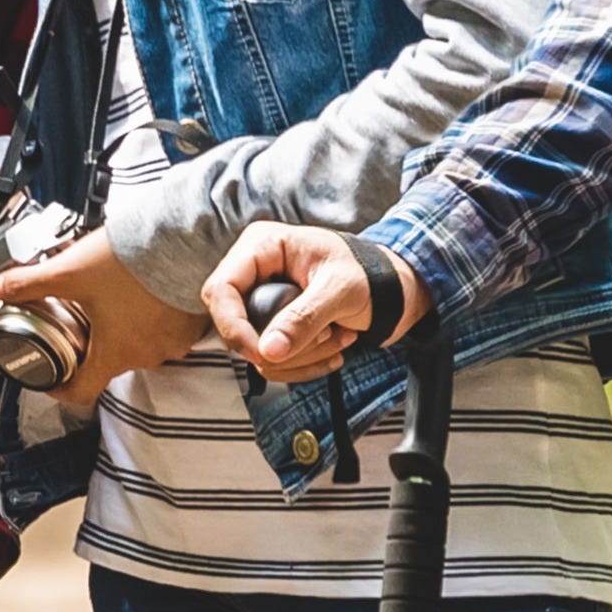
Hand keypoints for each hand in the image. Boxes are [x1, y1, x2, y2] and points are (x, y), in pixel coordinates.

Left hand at [0, 230, 200, 405]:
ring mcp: (172, 344)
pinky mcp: (190, 326)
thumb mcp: (69, 272)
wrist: (183, 239)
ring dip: (123, 329)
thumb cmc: (130, 262)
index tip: (50, 374)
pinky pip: (165, 331)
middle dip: (91, 345)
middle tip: (77, 321)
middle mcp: (145, 357)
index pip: (80, 392)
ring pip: (138, 345)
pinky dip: (151, 318)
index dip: (59, 387)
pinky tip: (142, 293)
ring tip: (110, 300)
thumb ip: (28, 284)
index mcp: (113, 354)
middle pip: (109, 363)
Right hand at [203, 221, 420, 384]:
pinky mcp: (275, 326)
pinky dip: (303, 364)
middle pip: (236, 324)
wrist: (392, 290)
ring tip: (339, 337)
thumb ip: (304, 317)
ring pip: (255, 349)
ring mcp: (263, 301)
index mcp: (263, 247)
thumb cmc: (369, 273)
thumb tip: (268, 350)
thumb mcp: (340, 290)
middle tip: (324, 337)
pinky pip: (272, 359)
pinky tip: (334, 351)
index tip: (260, 352)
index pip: (220, 289)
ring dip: (300, 357)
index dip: (233, 325)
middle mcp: (255, 273)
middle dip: (281, 344)